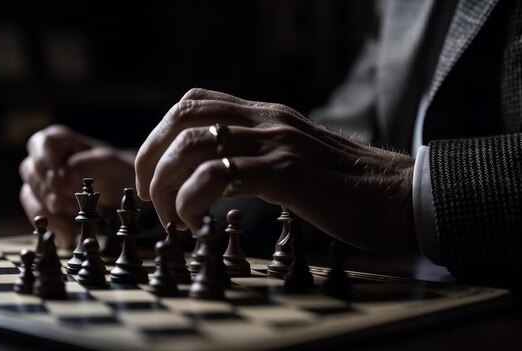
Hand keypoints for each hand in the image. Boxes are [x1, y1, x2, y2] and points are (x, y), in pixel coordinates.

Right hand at [19, 124, 135, 247]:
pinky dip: (51, 226)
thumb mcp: (110, 164)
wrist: (125, 193)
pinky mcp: (44, 204)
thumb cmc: (119, 171)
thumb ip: (88, 165)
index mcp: (60, 140)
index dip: (48, 163)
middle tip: (59, 205)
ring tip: (65, 227)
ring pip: (29, 194)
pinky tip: (67, 237)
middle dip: (45, 189)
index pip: (43, 144)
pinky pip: (38, 214)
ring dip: (46, 212)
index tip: (62, 181)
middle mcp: (46, 158)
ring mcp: (42, 182)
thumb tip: (67, 174)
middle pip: (31, 170)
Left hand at [135, 88, 415, 250]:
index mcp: (265, 115)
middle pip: (181, 118)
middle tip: (148, 197)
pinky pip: (218, 176)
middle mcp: (266, 120)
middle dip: (150, 158)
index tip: (154, 173)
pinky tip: (194, 222)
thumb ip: (256, 155)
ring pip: (192, 145)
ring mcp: (276, 142)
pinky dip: (190, 200)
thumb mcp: (292, 158)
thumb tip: (214, 173)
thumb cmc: (344, 187)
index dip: (160, 135)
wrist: (400, 196)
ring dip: (165, 183)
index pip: (193, 103)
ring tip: (169, 217)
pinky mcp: (286, 172)